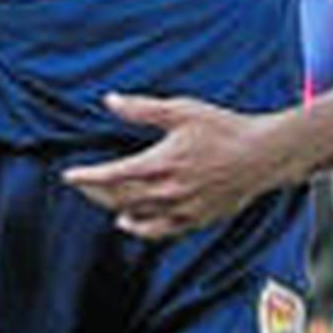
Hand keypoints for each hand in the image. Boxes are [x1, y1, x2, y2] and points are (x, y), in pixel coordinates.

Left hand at [63, 93, 284, 235]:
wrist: (263, 155)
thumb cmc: (225, 129)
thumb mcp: (182, 110)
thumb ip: (143, 109)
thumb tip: (111, 101)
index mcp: (161, 163)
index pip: (112, 176)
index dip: (87, 178)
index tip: (68, 176)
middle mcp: (168, 191)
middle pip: (119, 199)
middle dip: (96, 193)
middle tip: (82, 185)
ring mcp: (182, 209)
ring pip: (136, 217)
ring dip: (114, 209)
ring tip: (101, 200)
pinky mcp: (196, 219)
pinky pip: (160, 231)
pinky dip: (140, 228)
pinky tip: (129, 223)